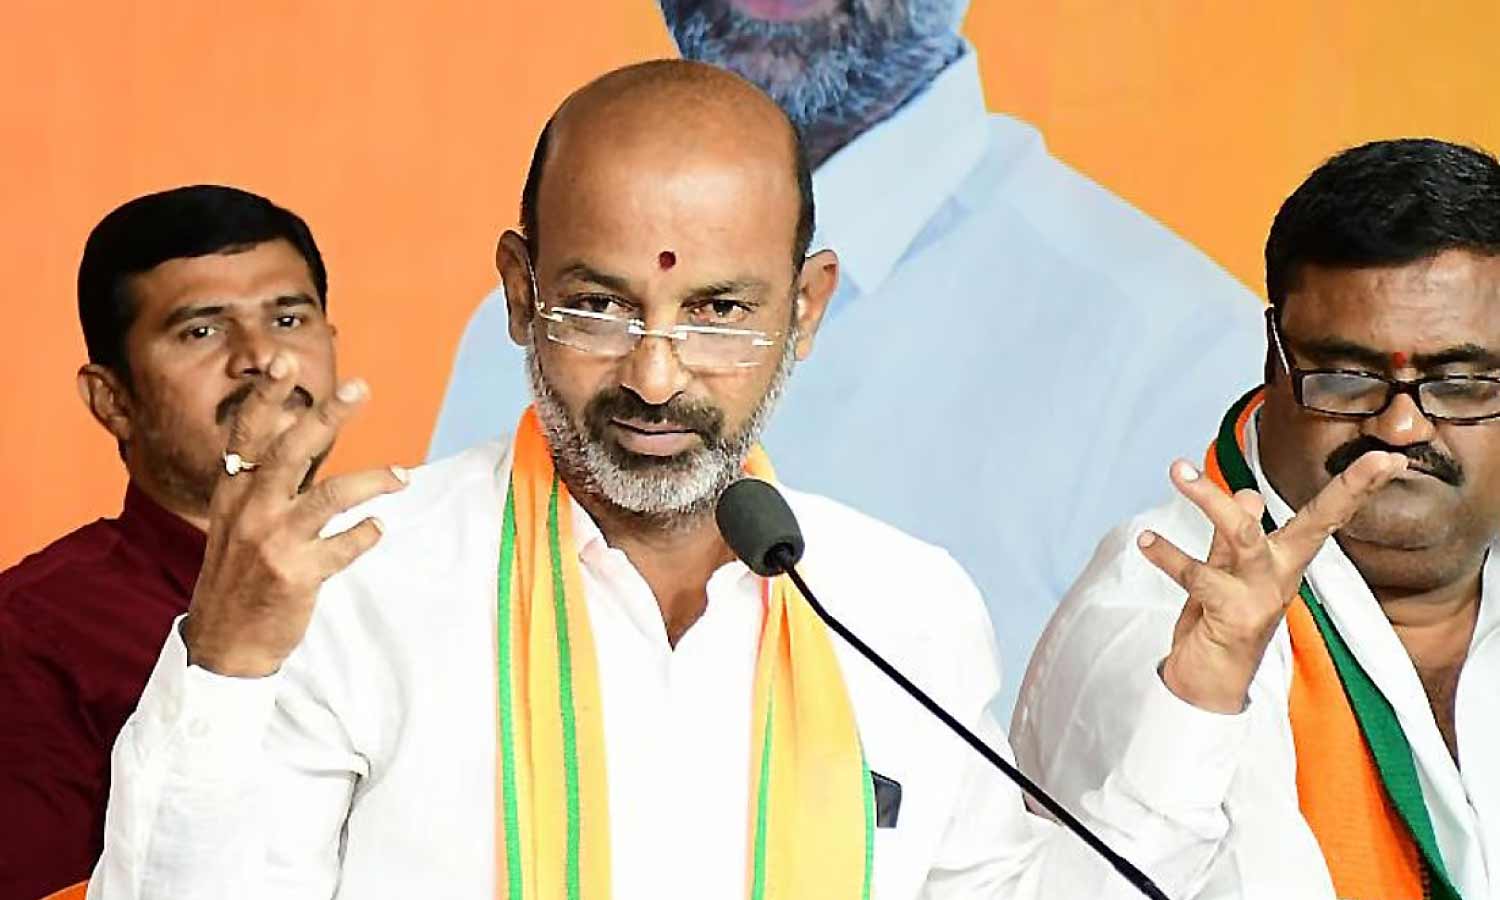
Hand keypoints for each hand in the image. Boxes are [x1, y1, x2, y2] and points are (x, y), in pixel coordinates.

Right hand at [182, 354, 407, 676]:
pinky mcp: (297, 575)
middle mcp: (250, 511)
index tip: (284, 362)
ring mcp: (273, 543)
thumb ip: (264, 479)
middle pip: (292, 450)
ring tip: (401, 475)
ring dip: (372, 479)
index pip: (248, 434)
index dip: (266, 397)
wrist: (226, 642)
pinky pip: (346, 546)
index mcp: (233, 492)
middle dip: (327, 416)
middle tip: (359, 388)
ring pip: (330, 495)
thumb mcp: (236, 520)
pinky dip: (367, 534)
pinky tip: (378, 528)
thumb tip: (293, 431)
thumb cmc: (239, 574)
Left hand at [1138, 451, 1406, 712]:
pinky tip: (1146, 541)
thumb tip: (1248, 492)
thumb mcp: (1230, 569)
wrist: (1208, 684)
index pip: (1327, 516)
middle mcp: (1282, 575)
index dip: (1357, 487)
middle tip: (1375, 457)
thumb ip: (1236, 533)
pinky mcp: (1234, 616)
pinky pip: (1199, 576)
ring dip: (1210, 500)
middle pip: (1316, 523)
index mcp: (1287, 560)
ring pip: (1244, 536)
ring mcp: (1261, 596)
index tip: (1390, 459)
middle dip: (1347, 489)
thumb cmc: (1222, 621)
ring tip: (1177, 469)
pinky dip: (1168, 555)